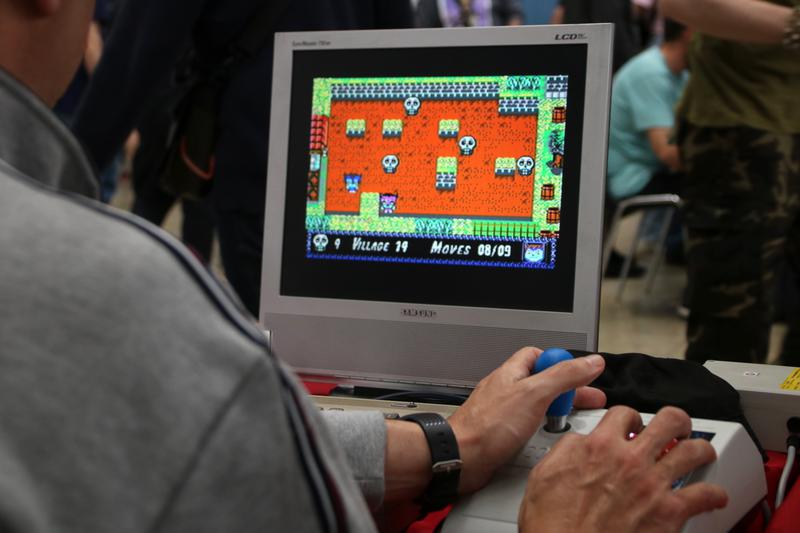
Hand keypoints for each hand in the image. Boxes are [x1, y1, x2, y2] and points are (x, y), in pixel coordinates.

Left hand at [448, 347, 606, 493]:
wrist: (461, 457)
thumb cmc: (488, 425)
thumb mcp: (534, 394)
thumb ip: (563, 376)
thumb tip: (590, 362)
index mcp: (512, 372)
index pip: (540, 355)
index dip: (562, 362)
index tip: (581, 375)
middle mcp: (506, 389)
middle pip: (542, 381)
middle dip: (566, 390)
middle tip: (586, 400)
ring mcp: (503, 411)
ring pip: (535, 404)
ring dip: (554, 410)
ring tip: (570, 418)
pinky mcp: (501, 433)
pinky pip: (527, 425)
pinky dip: (541, 429)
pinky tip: (548, 437)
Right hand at [519, 406, 728, 532]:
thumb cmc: (554, 523)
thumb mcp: (545, 473)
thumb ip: (566, 450)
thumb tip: (579, 442)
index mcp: (600, 446)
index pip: (623, 413)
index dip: (628, 417)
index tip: (630, 424)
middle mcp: (631, 460)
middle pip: (668, 421)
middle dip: (676, 421)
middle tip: (676, 427)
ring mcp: (653, 484)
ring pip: (693, 451)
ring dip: (700, 448)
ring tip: (700, 452)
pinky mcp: (669, 513)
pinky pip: (705, 496)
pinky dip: (714, 494)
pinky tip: (714, 496)